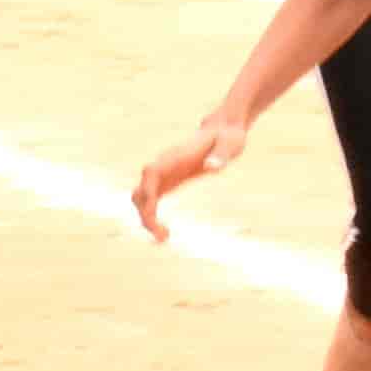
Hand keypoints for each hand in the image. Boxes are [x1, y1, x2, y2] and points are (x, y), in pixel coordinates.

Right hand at [128, 113, 244, 235]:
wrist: (222, 131)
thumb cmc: (227, 137)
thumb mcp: (230, 144)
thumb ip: (221, 155)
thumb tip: (212, 167)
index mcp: (176, 156)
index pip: (151, 172)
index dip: (147, 191)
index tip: (151, 213)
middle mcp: (164, 165)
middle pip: (141, 190)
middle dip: (145, 213)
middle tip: (163, 237)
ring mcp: (163, 174)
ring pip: (142, 198)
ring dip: (146, 219)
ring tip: (163, 238)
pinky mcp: (168, 182)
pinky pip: (151, 201)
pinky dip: (152, 217)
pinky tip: (165, 233)